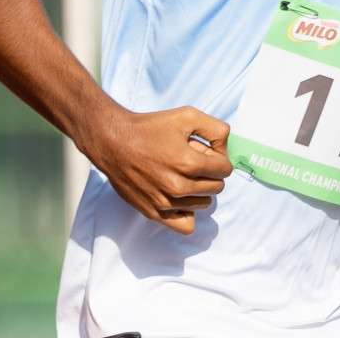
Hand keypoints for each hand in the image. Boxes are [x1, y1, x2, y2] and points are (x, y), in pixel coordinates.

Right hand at [82, 104, 233, 233]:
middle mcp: (178, 186)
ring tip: (182, 176)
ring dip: (200, 191)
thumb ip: (216, 129)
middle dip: (210, 174)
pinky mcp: (153, 213)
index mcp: (189, 162)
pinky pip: (185, 225)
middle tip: (192, 162)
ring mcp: (165, 202)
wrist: (114, 141)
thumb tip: (225, 150)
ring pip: (203, 204)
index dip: (219, 158)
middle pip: (216, 187)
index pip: (225, 170)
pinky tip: (180, 197)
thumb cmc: (150, 127)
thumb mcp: (187, 115)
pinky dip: (188, 212)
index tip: (206, 152)